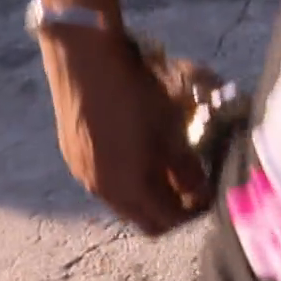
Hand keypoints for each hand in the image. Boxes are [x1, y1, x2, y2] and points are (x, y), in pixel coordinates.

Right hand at [38, 26, 213, 234]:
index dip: (192, 213)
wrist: (83, 58)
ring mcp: (82, 173)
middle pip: (143, 218)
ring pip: (123, 201)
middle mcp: (101, 190)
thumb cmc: (134, 91)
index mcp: (128, 188)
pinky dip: (127, 178)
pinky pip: (105, 181)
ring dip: (148, 192)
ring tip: (168, 166)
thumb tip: (201, 192)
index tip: (208, 196)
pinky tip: (139, 151)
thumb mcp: (171, 128)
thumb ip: (187, 168)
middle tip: (192, 188)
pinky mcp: (72, 155)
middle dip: (170, 209)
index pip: (166, 222)